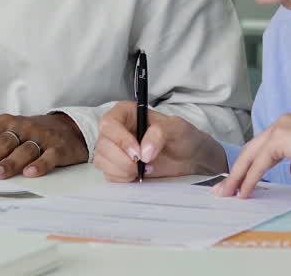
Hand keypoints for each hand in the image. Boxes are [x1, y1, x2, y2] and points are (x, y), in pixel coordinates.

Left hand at [0, 113, 87, 179]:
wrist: (67, 128)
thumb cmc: (25, 134)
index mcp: (2, 123)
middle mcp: (20, 127)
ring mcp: (40, 137)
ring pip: (22, 150)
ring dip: (9, 162)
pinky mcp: (58, 148)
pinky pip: (49, 156)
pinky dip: (40, 164)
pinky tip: (30, 173)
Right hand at [93, 101, 226, 181]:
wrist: (188, 156)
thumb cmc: (181, 136)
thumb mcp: (176, 128)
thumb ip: (160, 134)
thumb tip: (144, 151)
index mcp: (126, 113)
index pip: (109, 123)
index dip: (120, 139)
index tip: (138, 153)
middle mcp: (117, 129)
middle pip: (103, 144)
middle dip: (123, 159)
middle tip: (143, 164)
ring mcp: (114, 148)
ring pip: (102, 160)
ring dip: (123, 170)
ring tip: (145, 168)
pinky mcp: (116, 166)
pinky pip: (109, 174)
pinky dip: (123, 178)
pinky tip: (139, 174)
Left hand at [215, 114, 290, 197]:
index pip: (263, 148)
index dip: (249, 167)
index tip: (237, 185)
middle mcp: (284, 122)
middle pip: (252, 149)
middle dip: (237, 171)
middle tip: (223, 191)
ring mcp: (282, 126)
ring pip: (252, 155)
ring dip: (238, 176)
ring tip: (228, 194)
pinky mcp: (282, 137)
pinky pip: (260, 162)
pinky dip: (250, 178)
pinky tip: (244, 192)